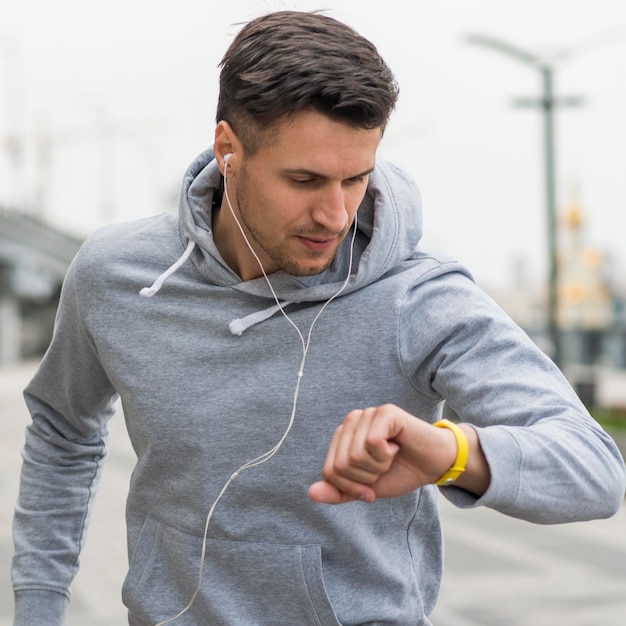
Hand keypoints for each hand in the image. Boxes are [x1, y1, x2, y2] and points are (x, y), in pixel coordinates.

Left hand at [308, 404, 458, 504]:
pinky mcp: (385, 412)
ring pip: (355, 455)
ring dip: (378, 466)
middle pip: (341, 465)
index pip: (329, 471)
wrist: (433, 465)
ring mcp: (368, 414)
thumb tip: (311, 493)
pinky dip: (386, 454)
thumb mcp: (365, 489)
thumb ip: (339, 491)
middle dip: (365, 478)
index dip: (351, 488)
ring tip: (391, 456)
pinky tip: (397, 446)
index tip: (370, 488)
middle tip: (384, 468)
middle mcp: (352, 420)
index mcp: (342, 436)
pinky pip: (372, 442)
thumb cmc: (400, 472)